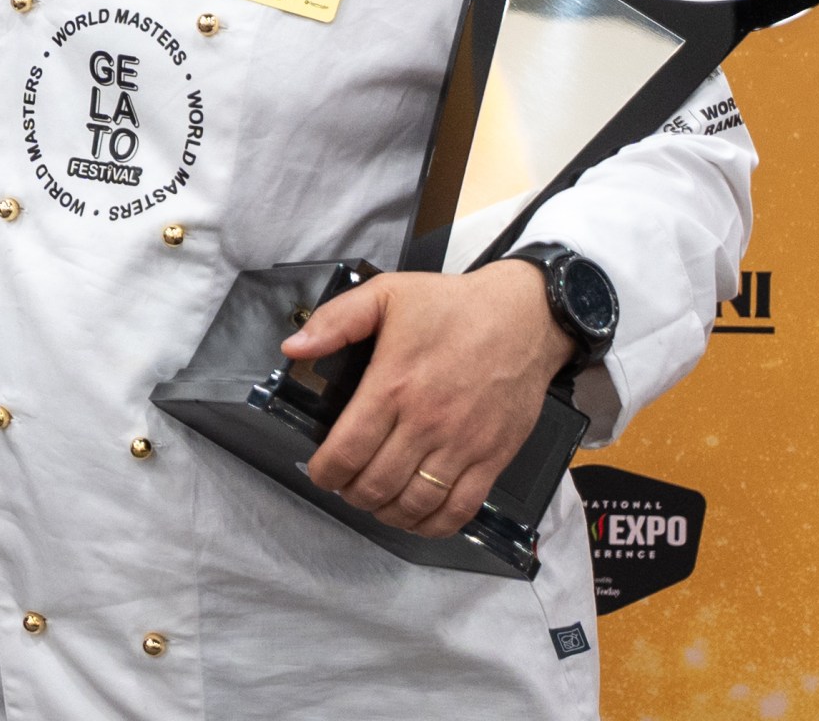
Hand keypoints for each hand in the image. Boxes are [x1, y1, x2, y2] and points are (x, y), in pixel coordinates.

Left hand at [285, 262, 574, 538]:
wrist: (524, 316)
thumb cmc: (453, 306)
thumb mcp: (385, 295)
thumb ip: (335, 321)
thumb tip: (294, 348)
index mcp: (392, 386)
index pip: (347, 450)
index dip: (326, 472)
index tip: (320, 472)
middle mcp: (426, 422)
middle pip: (377, 484)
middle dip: (351, 493)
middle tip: (346, 485)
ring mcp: (462, 444)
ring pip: (415, 504)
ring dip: (387, 512)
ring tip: (376, 500)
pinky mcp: (493, 457)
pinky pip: (461, 508)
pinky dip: (434, 524)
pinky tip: (418, 518)